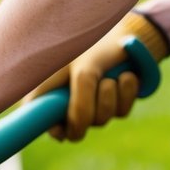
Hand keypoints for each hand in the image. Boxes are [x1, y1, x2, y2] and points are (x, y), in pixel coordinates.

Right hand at [26, 10, 169, 141]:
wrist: (129, 33)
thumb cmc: (98, 47)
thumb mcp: (85, 75)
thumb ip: (78, 106)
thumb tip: (72, 136)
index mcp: (49, 89)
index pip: (39, 120)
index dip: (52, 127)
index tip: (65, 125)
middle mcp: (67, 98)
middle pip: (77, 126)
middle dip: (92, 106)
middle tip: (98, 83)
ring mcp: (91, 101)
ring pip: (101, 120)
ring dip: (111, 97)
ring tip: (112, 76)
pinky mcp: (113, 101)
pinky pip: (121, 111)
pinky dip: (126, 93)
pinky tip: (126, 75)